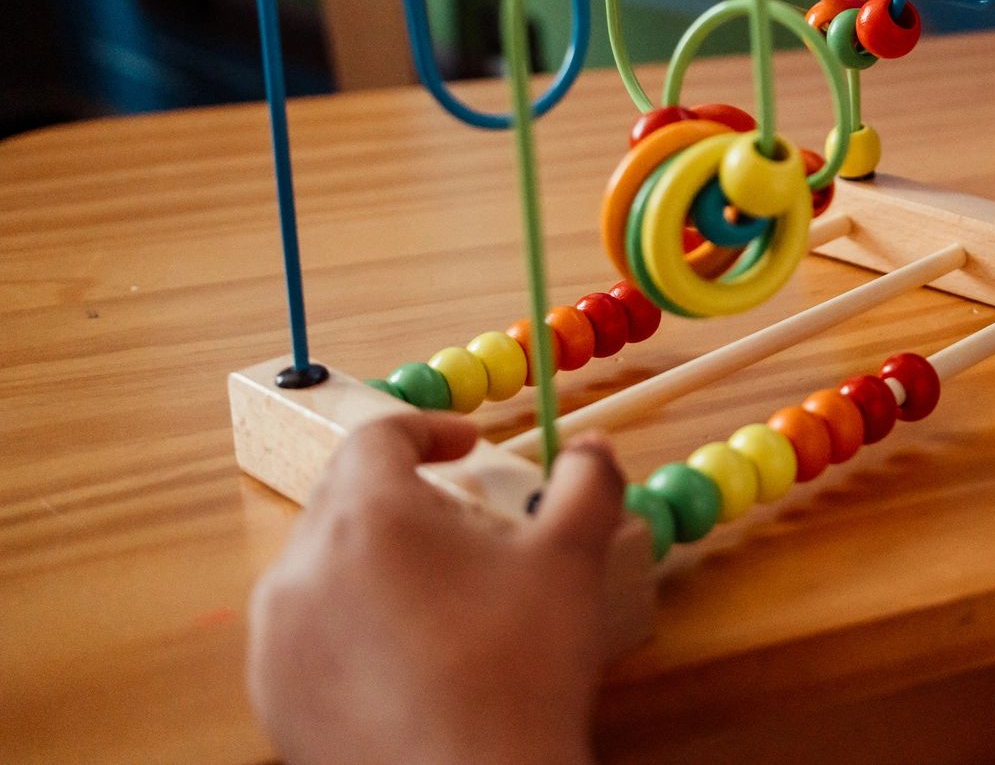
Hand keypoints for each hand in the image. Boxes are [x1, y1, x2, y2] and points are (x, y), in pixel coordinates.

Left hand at [248, 414, 625, 764]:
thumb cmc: (520, 668)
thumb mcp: (570, 562)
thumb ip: (585, 485)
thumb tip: (591, 447)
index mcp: (369, 517)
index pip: (378, 437)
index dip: (427, 429)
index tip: (468, 446)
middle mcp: (301, 567)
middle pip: (343, 498)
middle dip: (402, 496)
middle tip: (462, 523)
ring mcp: (274, 639)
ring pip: (318, 568)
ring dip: (370, 561)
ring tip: (434, 595)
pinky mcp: (271, 698)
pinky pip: (303, 633)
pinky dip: (346, 624)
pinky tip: (401, 658)